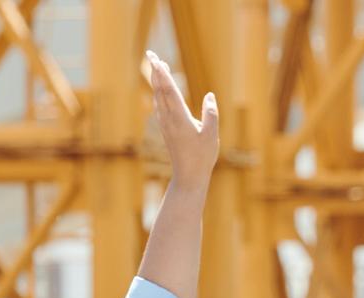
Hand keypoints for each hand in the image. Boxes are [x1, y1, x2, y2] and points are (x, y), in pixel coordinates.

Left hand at [142, 51, 219, 190]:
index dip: (163, 74)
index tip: (158, 60)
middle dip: (156, 72)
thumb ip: (211, 113)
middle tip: (151, 55)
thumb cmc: (202, 156)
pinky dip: (159, 94)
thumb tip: (210, 95)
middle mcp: (169, 119)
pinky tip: (159, 91)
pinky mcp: (166, 129)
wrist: (188, 176)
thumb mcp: (211, 135)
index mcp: (180, 118)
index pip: (169, 91)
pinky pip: (160, 106)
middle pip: (160, 90)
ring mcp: (166, 124)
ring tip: (156, 67)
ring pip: (158, 97)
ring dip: (157, 81)